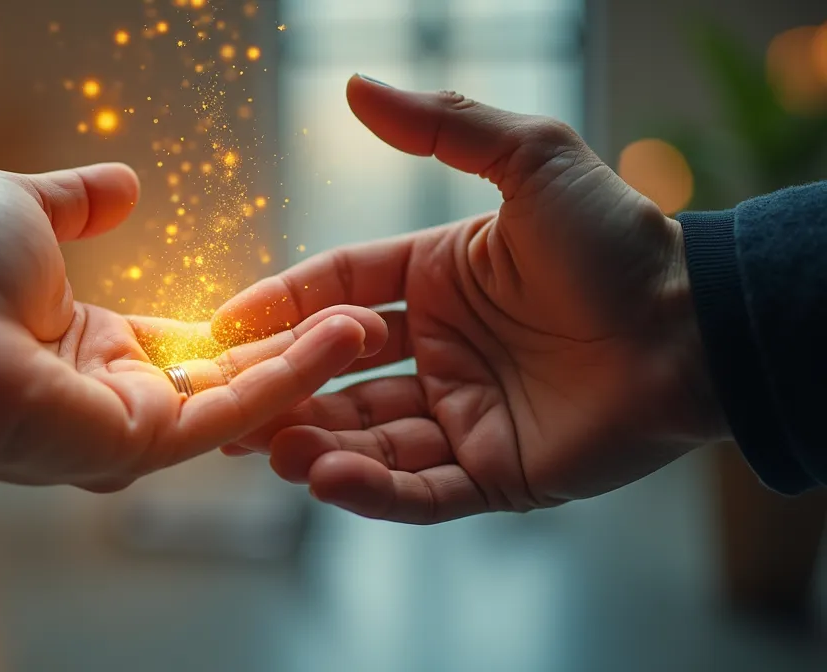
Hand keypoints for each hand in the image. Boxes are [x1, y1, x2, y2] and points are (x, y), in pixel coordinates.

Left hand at [0, 164, 388, 491]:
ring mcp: (130, 427)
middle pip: (223, 378)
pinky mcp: (140, 444)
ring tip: (367, 329)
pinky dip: (287, 380)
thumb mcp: (23, 205)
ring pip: (239, 401)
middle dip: (290, 354)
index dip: (238, 325)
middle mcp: (114, 396)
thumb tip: (124, 184)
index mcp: (88, 347)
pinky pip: (229, 414)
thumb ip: (79, 196)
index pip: (183, 343)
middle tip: (356, 324)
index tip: (293, 304)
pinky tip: (338, 341)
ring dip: (305, 367)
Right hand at [211, 76, 729, 522]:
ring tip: (265, 445)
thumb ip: (443, 123)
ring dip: (312, 442)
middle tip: (221, 398)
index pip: (337, 291)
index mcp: (436, 281)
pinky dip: (371, 489)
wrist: (699, 330)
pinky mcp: (493, 474)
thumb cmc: (620, 242)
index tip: (223, 322)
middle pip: (337, 372)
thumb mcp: (532, 160)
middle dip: (279, 386)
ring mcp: (463, 415)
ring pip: (367, 435)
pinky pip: (420, 490)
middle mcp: (440, 349)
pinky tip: (326, 479)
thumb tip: (354, 84)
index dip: (280, 305)